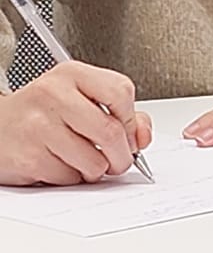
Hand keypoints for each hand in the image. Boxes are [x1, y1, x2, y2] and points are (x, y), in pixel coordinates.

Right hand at [0, 61, 152, 186]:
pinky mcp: (30, 157)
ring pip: (94, 161)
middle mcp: (54, 95)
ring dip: (96, 170)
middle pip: (110, 131)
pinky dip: (72, 178)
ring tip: (84, 161)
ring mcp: (39, 126)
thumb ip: (118, 112)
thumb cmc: (42, 113)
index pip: (120, 91)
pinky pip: (70, 178)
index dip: (131, 119)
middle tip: (117, 161)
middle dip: (122, 155)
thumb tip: (143, 136)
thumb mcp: (80, 98)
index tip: (127, 131)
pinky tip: (60, 163)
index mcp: (72, 74)